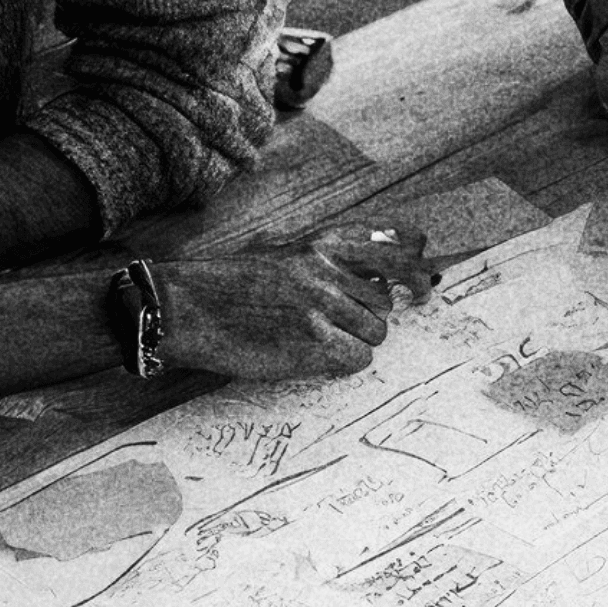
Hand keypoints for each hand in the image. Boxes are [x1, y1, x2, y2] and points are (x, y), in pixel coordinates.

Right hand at [159, 227, 433, 379]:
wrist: (184, 308)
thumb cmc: (229, 284)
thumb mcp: (281, 251)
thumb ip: (327, 257)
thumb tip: (381, 268)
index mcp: (320, 243)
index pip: (392, 246)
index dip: (414, 266)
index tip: (423, 282)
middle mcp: (327, 270)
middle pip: (384, 303)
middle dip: (367, 319)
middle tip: (336, 326)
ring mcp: (322, 306)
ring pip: (374, 333)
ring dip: (352, 343)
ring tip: (311, 340)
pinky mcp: (313, 342)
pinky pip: (358, 359)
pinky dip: (342, 363)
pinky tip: (312, 358)